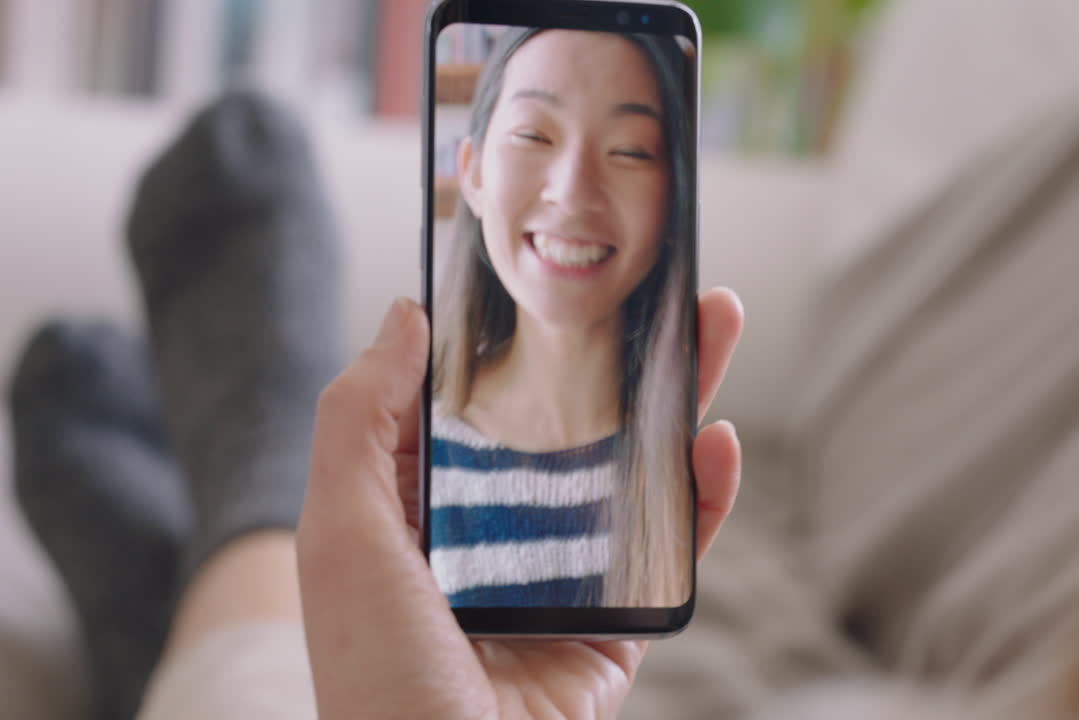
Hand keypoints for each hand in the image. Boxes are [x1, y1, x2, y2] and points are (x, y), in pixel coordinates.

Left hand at [298, 289, 744, 719]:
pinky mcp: (617, 618)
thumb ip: (359, 420)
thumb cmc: (377, 675)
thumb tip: (403, 317)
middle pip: (566, 420)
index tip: (554, 275)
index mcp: (419, 507)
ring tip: (716, 325)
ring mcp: (561, 573)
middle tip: (661, 286)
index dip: (512, 336)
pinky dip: (701, 494)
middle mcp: (493, 532)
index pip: (472, 398)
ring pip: (629, 467)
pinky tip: (716, 440)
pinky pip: (667, 544)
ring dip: (676, 398)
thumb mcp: (341, 533)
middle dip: (617, 351)